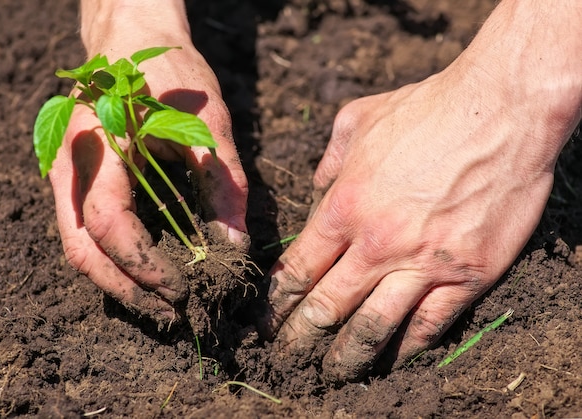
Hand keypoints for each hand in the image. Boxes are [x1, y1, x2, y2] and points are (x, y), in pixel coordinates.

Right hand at [49, 2, 247, 319]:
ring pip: (78, 245)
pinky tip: (147, 274)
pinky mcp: (77, 180)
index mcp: (98, 143)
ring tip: (162, 303)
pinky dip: (113, 260)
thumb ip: (223, 183)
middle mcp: (70, 163)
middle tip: (172, 313)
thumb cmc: (169, 72)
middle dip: (126, 288)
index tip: (183, 289)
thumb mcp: (207, 123)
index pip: (108, 222)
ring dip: (117, 282)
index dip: (143, 264)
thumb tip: (235, 245)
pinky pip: (84, 231)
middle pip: (82, 248)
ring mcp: (66, 173)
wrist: (132, 39)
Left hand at [261, 0, 580, 379]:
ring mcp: (423, 264)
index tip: (269, 318)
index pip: (298, 270)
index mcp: (344, 207)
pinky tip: (392, 361)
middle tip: (287, 356)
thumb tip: (315, 191)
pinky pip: (429, 326)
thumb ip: (328, 163)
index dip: (278, 301)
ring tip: (332, 373)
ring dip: (347, 357)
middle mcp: (377, 244)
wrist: (502, 110)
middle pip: (327, 307)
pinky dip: (406, 350)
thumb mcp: (357, 121)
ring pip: (373, 328)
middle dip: (300, 338)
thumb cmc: (426, 109)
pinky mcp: (466, 276)